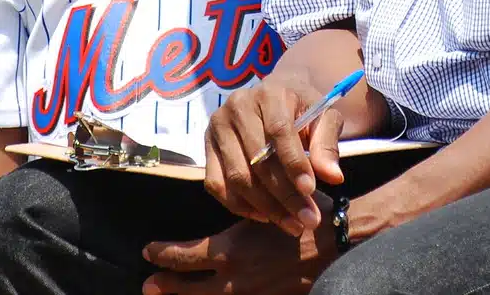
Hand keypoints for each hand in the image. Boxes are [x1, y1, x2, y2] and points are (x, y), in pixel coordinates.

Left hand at [142, 212, 335, 294]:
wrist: (342, 243)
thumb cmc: (305, 216)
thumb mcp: (267, 205)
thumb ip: (242, 212)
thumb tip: (225, 203)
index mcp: (231, 250)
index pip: (186, 256)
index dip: (164, 254)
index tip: (149, 251)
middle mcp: (235, 279)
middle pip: (190, 288)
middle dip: (167, 285)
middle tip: (148, 285)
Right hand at [205, 77, 346, 234]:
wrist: (275, 97)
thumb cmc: (302, 109)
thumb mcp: (323, 117)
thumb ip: (327, 143)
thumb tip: (333, 177)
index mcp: (270, 93)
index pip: (279, 131)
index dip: (293, 163)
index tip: (310, 191)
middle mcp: (238, 106)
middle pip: (258, 160)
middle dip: (285, 195)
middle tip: (308, 219)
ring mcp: (218, 127)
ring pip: (237, 177)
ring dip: (266, 207)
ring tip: (292, 224)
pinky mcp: (207, 147)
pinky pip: (217, 184)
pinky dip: (240, 206)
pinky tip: (265, 216)